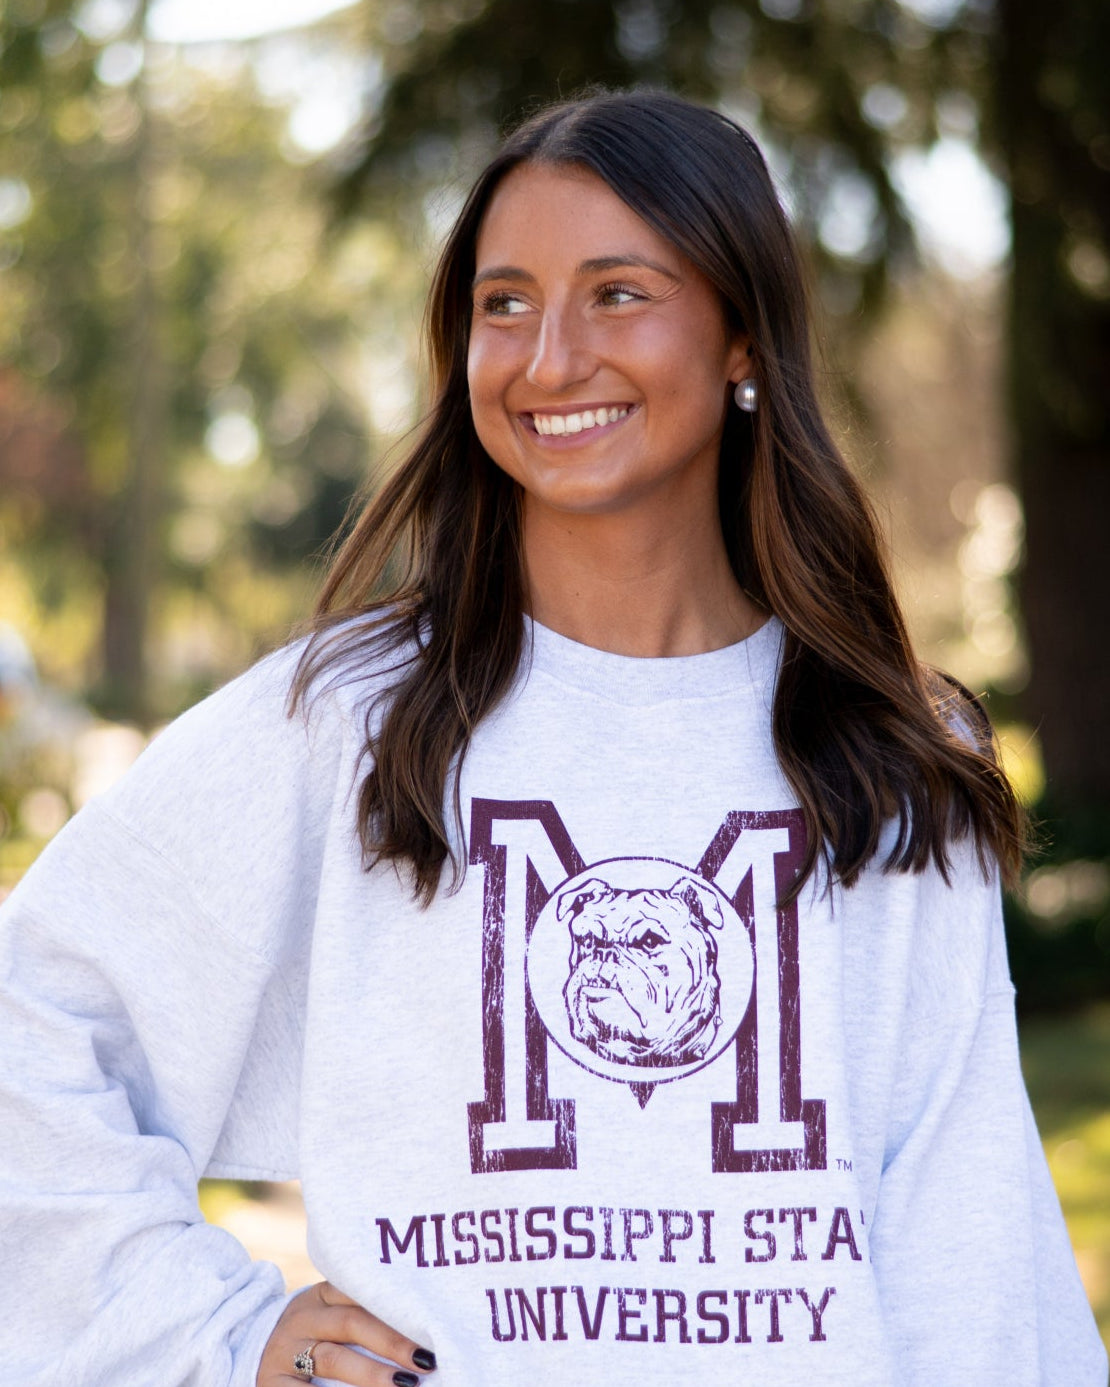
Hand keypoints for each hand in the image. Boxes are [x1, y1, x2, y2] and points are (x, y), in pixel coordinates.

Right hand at [258, 1281, 436, 1386]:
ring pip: (333, 1358)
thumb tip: (421, 1342)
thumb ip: (365, 1319)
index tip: (429, 1320)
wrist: (252, 1352)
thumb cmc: (312, 1338)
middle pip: (352, 1323)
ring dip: (371, 1373)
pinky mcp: (273, 1383)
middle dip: (392, 1341)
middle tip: (425, 1359)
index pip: (361, 1292)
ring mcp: (287, 1350)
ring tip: (404, 1385)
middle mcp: (303, 1317)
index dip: (396, 1306)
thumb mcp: (331, 1318)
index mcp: (322, 1296)